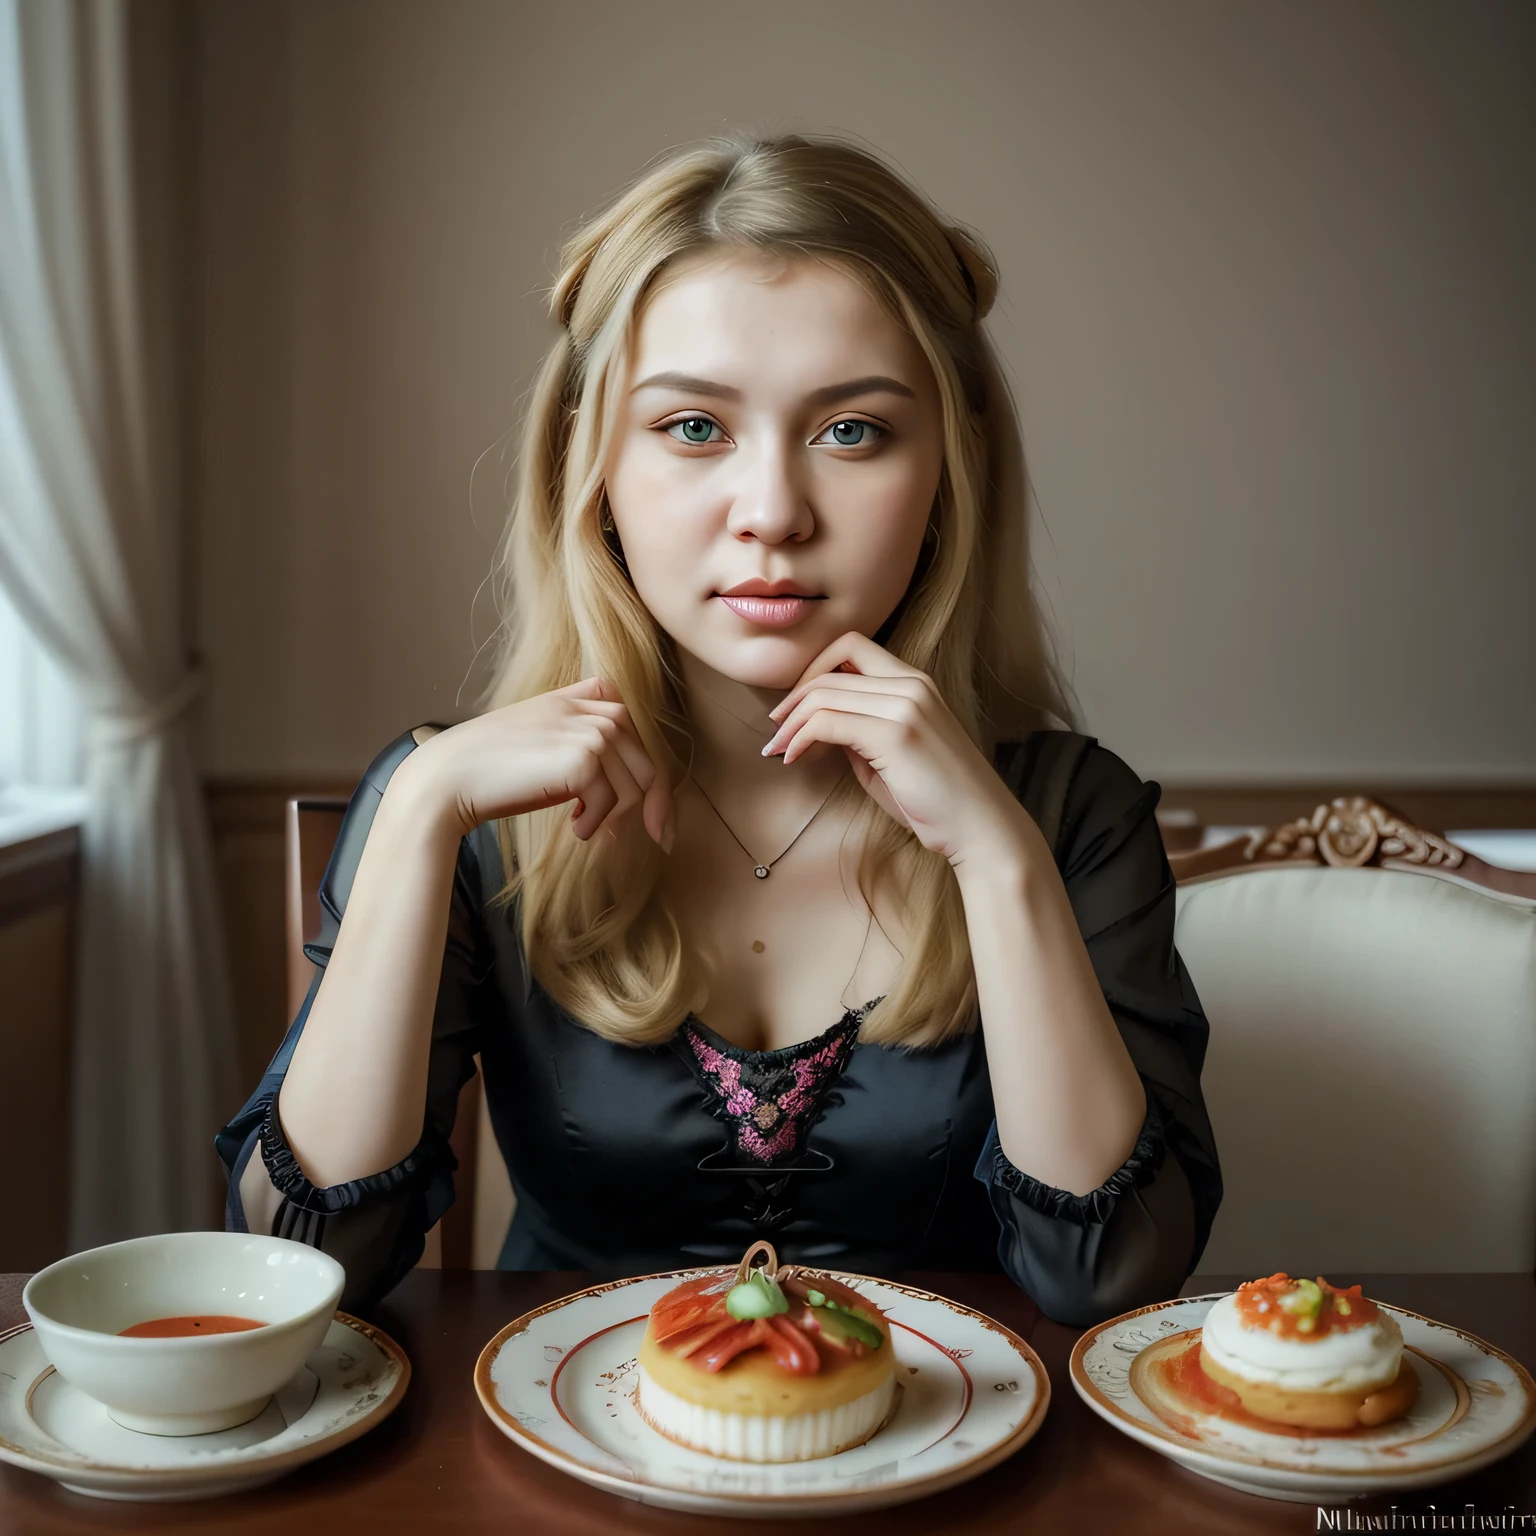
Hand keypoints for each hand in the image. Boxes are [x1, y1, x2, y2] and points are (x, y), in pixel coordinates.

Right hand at [401, 679, 675, 850]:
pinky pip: (611, 799)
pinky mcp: (583, 757)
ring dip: (613, 817)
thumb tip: (635, 788)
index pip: (634, 729)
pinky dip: (596, 822)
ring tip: (583, 829)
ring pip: (634, 784)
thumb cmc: (493, 770)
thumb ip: (582, 742)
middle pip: (646, 761)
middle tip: (636, 836)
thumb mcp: (544, 742)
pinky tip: (574, 829)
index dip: (649, 772)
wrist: (448, 778)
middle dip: (650, 805)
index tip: (656, 814)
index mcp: (578, 697)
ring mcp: (587, 729)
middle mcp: (588, 707)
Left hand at [761, 631, 1031, 867]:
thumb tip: (819, 728)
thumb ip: (859, 733)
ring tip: (777, 749)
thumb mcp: (892, 755)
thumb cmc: (938, 800)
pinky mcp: (895, 734)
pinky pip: (828, 722)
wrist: (983, 827)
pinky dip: (801, 738)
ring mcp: (905, 706)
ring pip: (824, 693)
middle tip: (775, 730)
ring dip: (790, 721)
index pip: (850, 647)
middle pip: (831, 668)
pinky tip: (793, 758)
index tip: (795, 705)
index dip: (813, 669)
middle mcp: (911, 684)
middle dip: (792, 698)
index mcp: (915, 682)